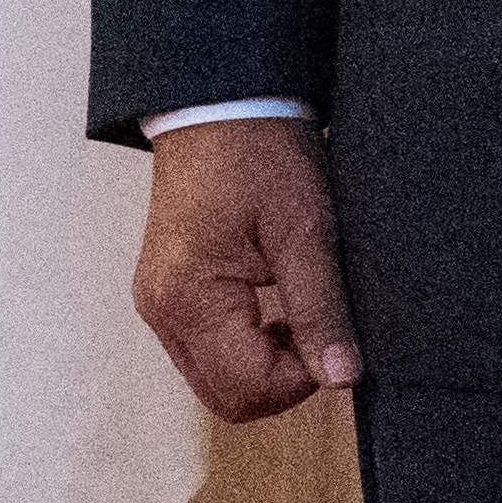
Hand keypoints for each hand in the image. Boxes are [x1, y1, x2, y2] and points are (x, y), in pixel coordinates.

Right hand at [130, 119, 359, 420]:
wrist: (220, 106)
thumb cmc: (260, 154)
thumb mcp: (305, 229)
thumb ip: (321, 307)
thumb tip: (342, 376)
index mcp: (190, 300)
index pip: (246, 388)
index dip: (302, 378)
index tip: (335, 338)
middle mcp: (162, 313)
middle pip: (226, 396)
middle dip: (283, 379)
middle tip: (320, 330)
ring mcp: (160, 305)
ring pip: (216, 378)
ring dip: (266, 362)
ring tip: (300, 309)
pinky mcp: (168, 294)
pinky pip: (207, 348)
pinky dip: (247, 343)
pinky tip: (276, 304)